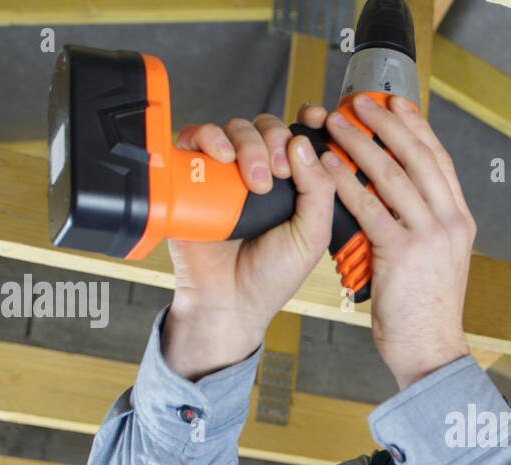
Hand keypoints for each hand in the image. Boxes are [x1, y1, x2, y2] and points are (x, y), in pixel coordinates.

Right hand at [162, 105, 336, 380]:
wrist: (228, 301)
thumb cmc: (271, 275)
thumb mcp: (311, 236)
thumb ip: (319, 191)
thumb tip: (303, 144)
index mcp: (293, 183)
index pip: (300, 136)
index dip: (309, 120)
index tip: (315, 117)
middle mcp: (259, 171)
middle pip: (268, 127)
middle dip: (276, 141)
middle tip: (278, 173)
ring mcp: (225, 172)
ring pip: (236, 128)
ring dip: (249, 145)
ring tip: (255, 182)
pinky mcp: (192, 174)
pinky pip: (196, 137)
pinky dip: (210, 137)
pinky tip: (222, 157)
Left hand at [318, 93, 474, 390]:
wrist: (431, 352)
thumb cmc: (425, 314)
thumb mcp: (434, 262)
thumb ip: (421, 228)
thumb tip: (394, 200)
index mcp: (459, 221)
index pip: (438, 160)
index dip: (415, 126)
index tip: (394, 102)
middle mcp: (449, 222)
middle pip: (417, 155)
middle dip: (385, 122)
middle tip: (357, 102)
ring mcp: (429, 236)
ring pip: (392, 174)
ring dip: (360, 144)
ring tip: (334, 124)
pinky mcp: (401, 254)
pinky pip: (369, 207)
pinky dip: (345, 182)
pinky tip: (325, 166)